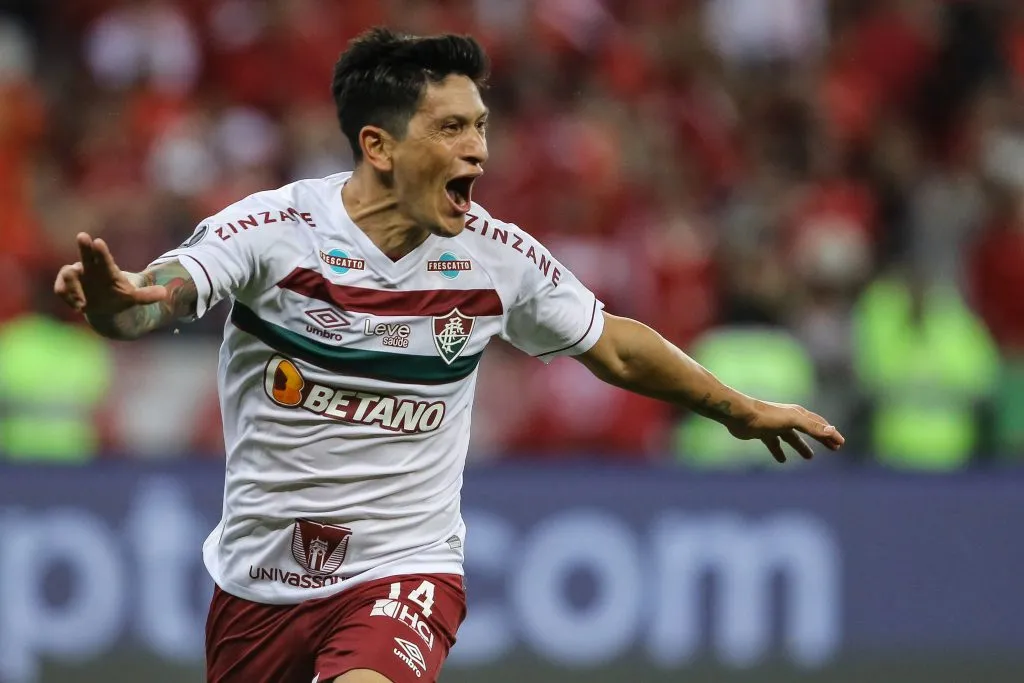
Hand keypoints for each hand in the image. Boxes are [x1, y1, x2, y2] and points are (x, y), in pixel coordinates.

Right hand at [54, 233, 167, 315]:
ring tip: (83, 304)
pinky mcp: (65, 287)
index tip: (98, 241)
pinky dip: (67, 296)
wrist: (105, 308)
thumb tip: (165, 294)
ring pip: (68, 274)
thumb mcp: (134, 298)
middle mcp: (90, 268)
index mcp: (106, 269)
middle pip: (85, 254)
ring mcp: (76, 277)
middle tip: (83, 236)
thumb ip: (147, 296)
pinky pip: (60, 288)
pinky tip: (78, 308)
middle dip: (84, 246)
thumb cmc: (119, 297)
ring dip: (73, 286)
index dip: (101, 251)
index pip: (104, 258)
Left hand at [726, 400, 844, 462]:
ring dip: (801, 446)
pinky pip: (774, 444)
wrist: (740, 415)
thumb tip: (832, 431)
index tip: (840, 443)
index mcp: (797, 414)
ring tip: (810, 457)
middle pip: (808, 430)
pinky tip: (782, 460)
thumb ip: (811, 426)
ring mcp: (775, 426)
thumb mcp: (793, 421)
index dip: (830, 433)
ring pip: (792, 438)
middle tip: (834, 449)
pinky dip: (779, 451)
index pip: (819, 424)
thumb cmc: (767, 416)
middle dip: (821, 439)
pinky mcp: (763, 433)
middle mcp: (788, 419)